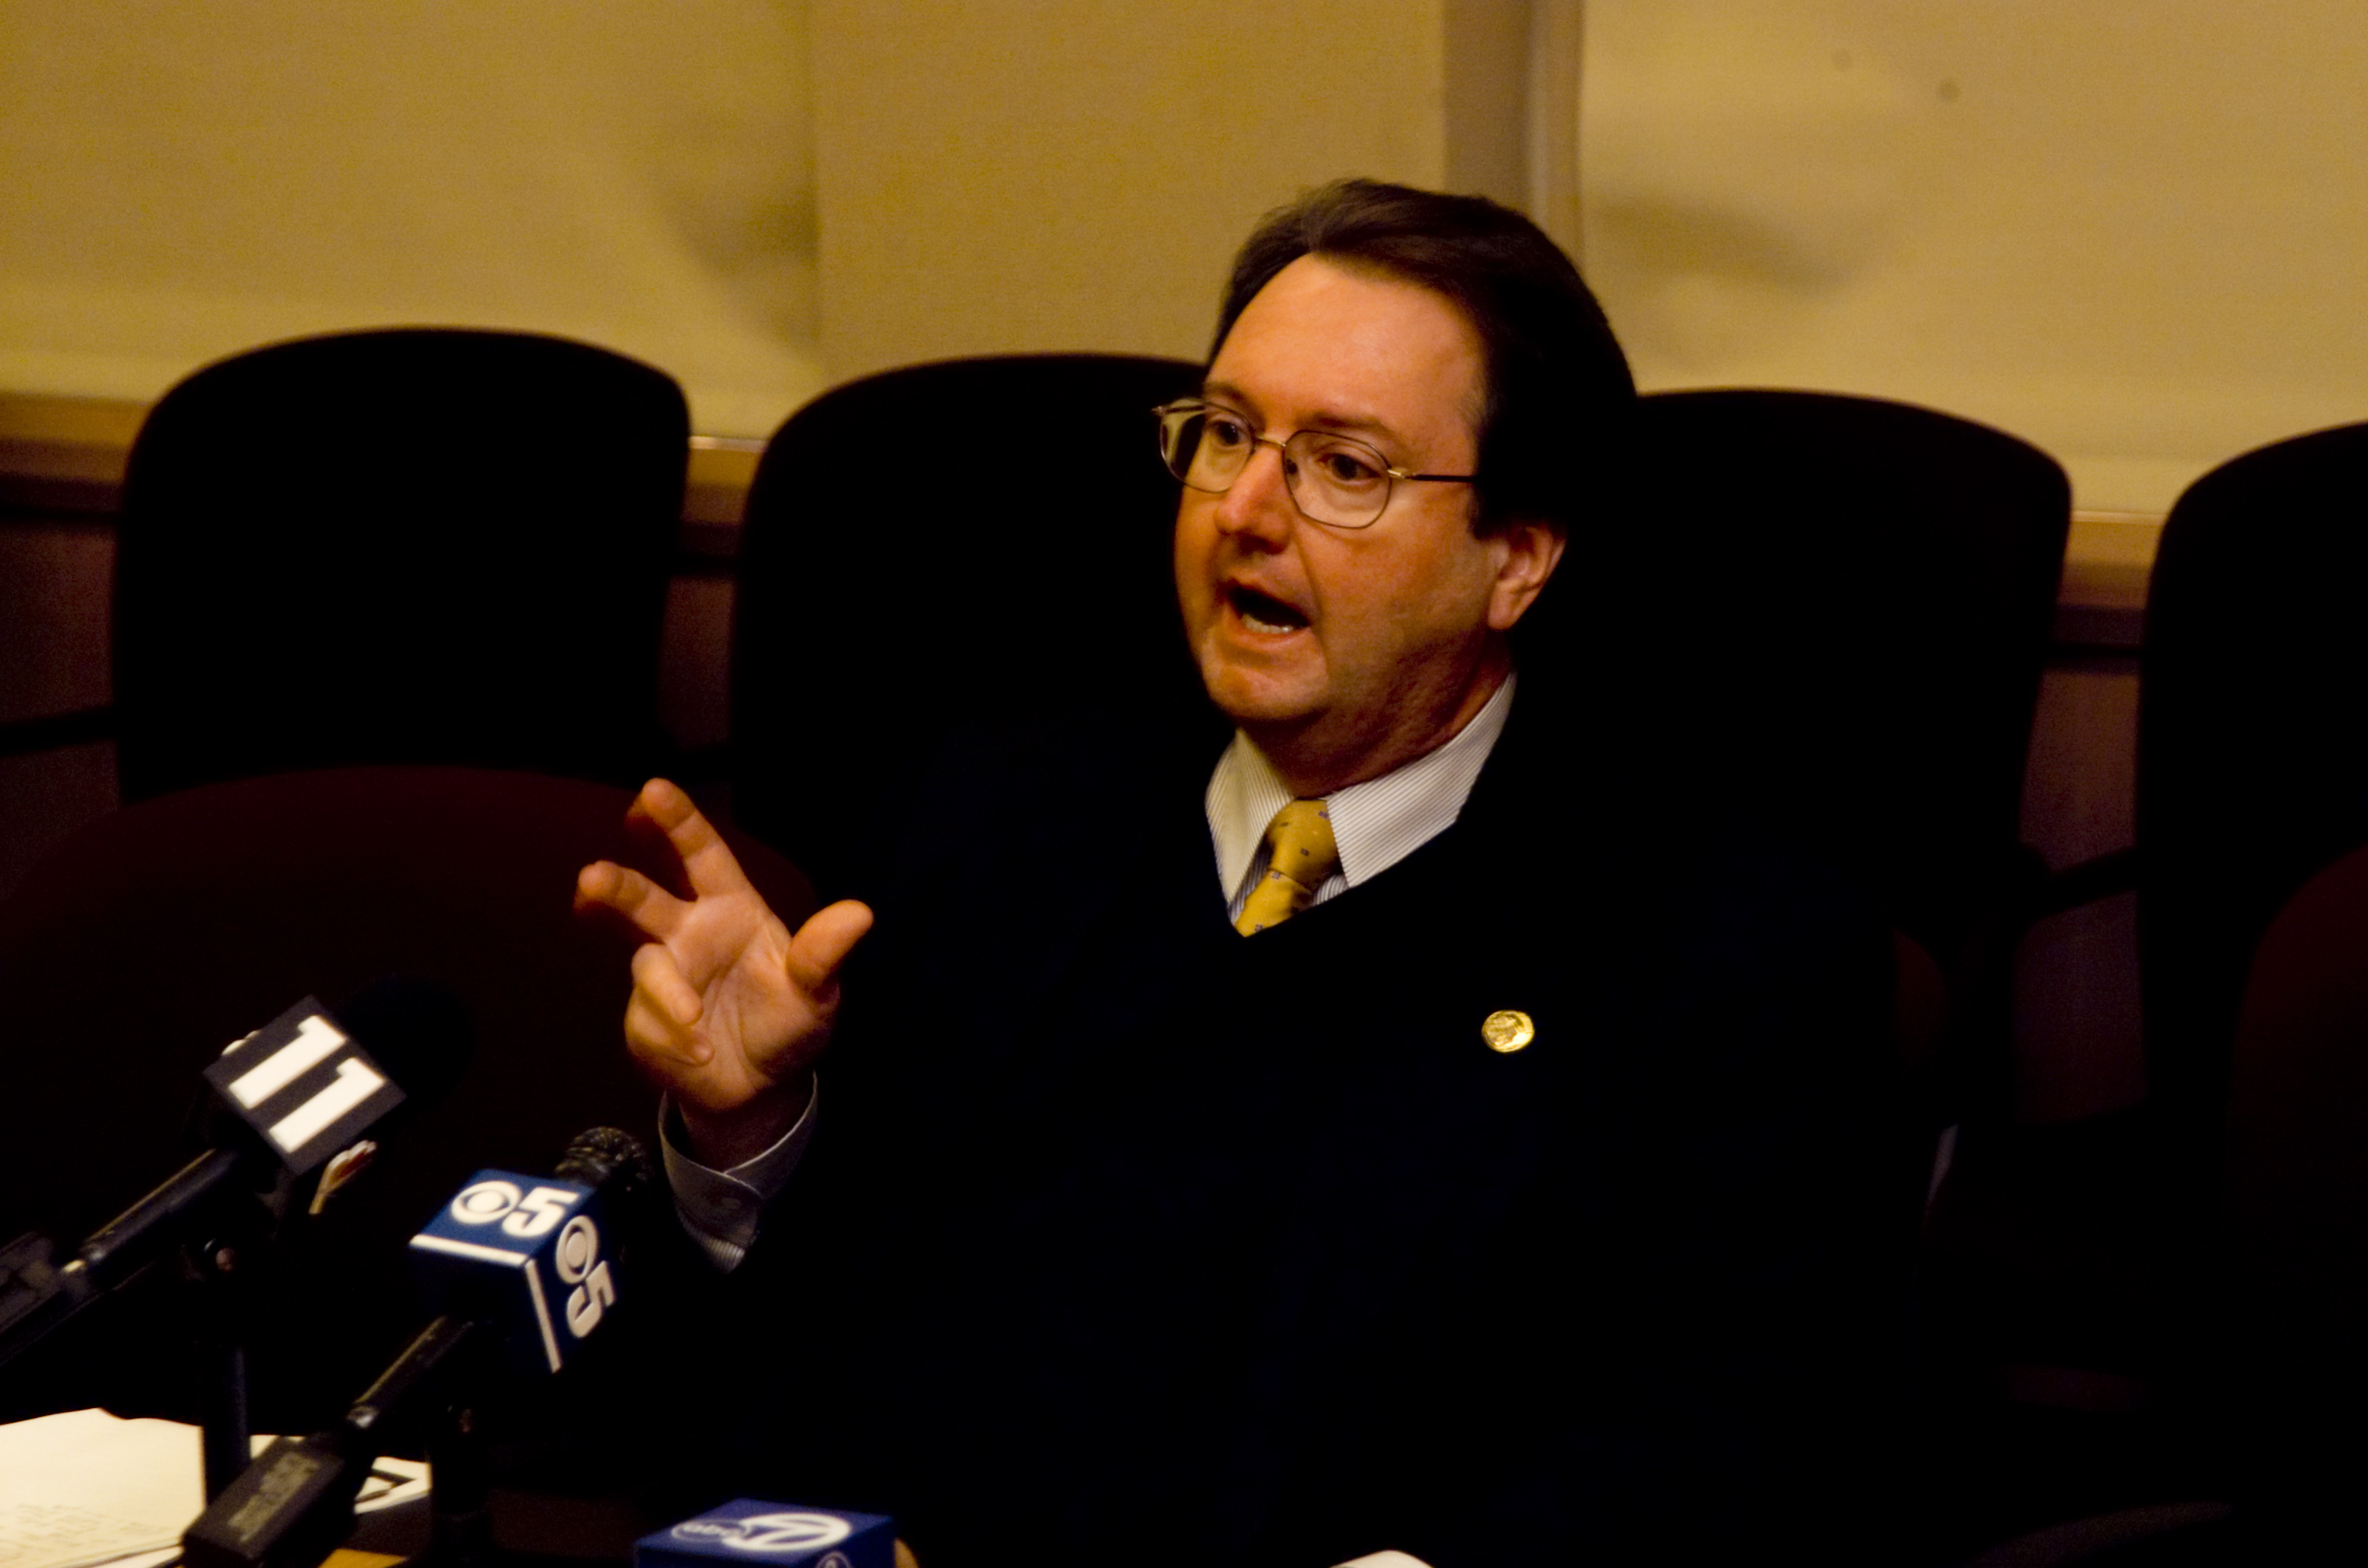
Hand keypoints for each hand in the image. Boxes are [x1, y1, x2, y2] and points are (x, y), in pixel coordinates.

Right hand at [575, 779, 872, 1166]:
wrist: (760, 1086)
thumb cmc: (789, 1022)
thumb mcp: (817, 992)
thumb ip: (823, 955)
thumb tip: (861, 913)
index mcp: (731, 908)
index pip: (702, 856)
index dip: (678, 822)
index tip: (652, 789)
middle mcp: (688, 932)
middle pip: (644, 899)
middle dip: (616, 886)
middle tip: (591, 876)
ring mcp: (664, 975)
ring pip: (647, 966)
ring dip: (666, 991)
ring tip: (692, 1016)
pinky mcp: (645, 1019)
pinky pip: (655, 1023)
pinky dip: (682, 1040)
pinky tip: (706, 1054)